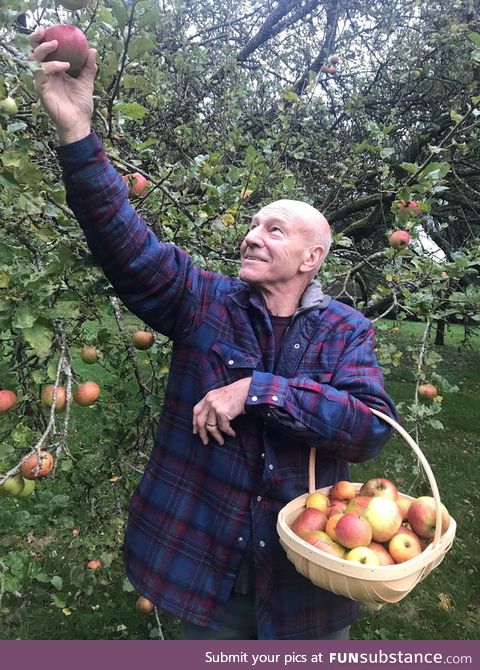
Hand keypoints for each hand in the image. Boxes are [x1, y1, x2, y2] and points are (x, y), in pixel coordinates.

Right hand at [30, 29, 96, 143]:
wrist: (79, 122)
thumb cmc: (81, 105)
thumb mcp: (87, 82)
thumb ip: (89, 67)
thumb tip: (92, 50)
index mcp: (55, 71)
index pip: (47, 52)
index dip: (45, 40)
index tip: (53, 30)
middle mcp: (47, 74)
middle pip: (35, 52)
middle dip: (37, 40)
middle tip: (45, 32)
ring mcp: (43, 82)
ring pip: (34, 60)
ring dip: (44, 50)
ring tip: (56, 45)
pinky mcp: (42, 90)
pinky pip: (41, 73)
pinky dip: (52, 66)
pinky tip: (64, 66)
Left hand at [192, 377, 250, 445]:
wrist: (248, 389)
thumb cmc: (238, 394)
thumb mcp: (221, 396)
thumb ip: (214, 404)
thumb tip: (210, 420)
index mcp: (208, 396)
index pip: (196, 411)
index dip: (195, 422)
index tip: (196, 431)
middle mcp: (209, 401)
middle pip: (200, 421)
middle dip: (202, 433)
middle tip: (205, 442)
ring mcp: (215, 406)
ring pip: (211, 426)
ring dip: (216, 436)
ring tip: (221, 441)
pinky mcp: (222, 412)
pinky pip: (223, 427)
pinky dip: (228, 432)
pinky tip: (232, 433)